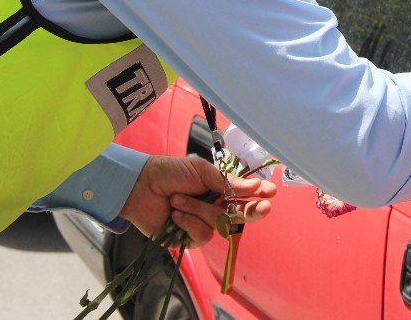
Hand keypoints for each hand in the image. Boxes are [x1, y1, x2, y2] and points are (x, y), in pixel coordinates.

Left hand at [119, 155, 276, 246]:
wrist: (139, 186)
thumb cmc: (169, 172)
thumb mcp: (201, 171)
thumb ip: (227, 182)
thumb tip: (255, 186)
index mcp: (220, 189)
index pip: (245, 194)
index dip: (259, 194)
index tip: (270, 191)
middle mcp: (215, 207)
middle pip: (241, 215)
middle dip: (253, 211)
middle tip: (263, 207)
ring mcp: (202, 223)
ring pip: (218, 225)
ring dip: (199, 211)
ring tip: (178, 200)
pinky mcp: (188, 239)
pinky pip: (201, 235)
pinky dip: (189, 223)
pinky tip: (175, 214)